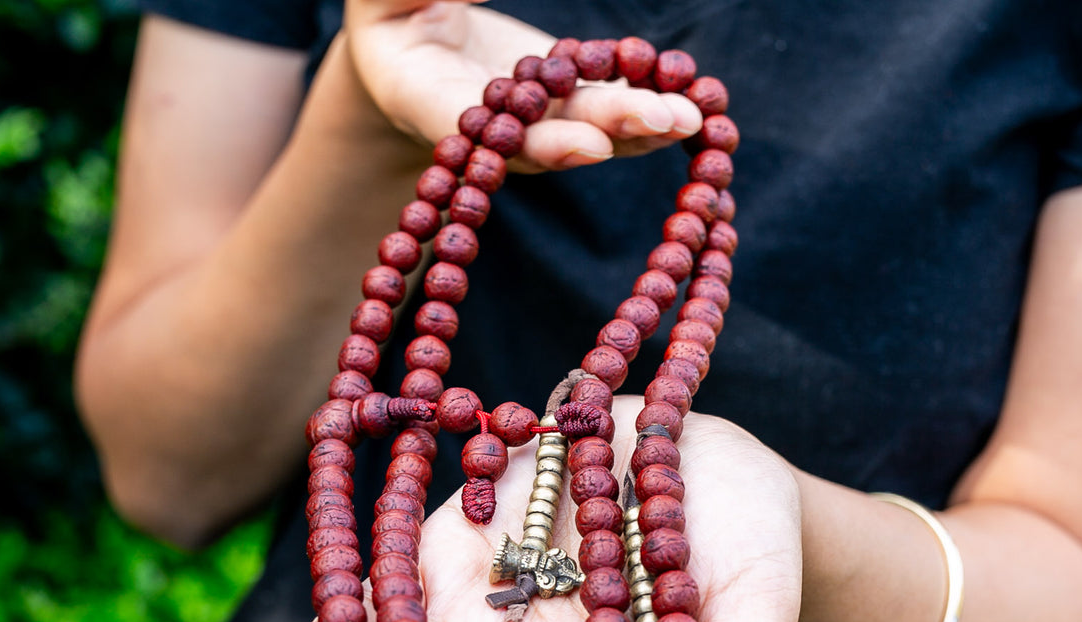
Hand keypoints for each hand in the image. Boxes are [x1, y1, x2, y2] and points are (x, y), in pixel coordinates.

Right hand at [343, 0, 703, 170]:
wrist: (405, 35)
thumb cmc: (387, 8)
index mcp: (426, 101)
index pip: (487, 134)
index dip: (540, 145)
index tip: (588, 147)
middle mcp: (487, 124)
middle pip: (552, 136)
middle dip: (612, 129)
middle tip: (667, 121)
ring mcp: (529, 114)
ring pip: (588, 126)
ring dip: (643, 124)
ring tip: (693, 116)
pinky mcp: (561, 98)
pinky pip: (604, 101)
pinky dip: (646, 98)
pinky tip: (689, 93)